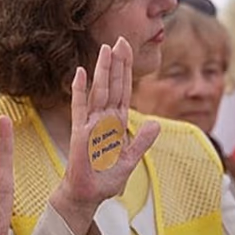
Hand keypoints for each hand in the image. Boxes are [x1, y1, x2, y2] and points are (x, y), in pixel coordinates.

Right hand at [50, 37, 159, 234]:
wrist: (88, 195)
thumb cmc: (105, 178)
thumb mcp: (129, 160)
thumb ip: (141, 141)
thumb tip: (155, 123)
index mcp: (117, 123)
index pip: (124, 91)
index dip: (126, 70)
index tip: (127, 49)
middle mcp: (104, 119)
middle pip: (112, 85)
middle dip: (117, 63)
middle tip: (120, 39)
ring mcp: (91, 123)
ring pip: (99, 91)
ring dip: (103, 71)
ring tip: (105, 49)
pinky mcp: (80, 132)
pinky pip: (79, 108)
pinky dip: (79, 90)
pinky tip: (79, 73)